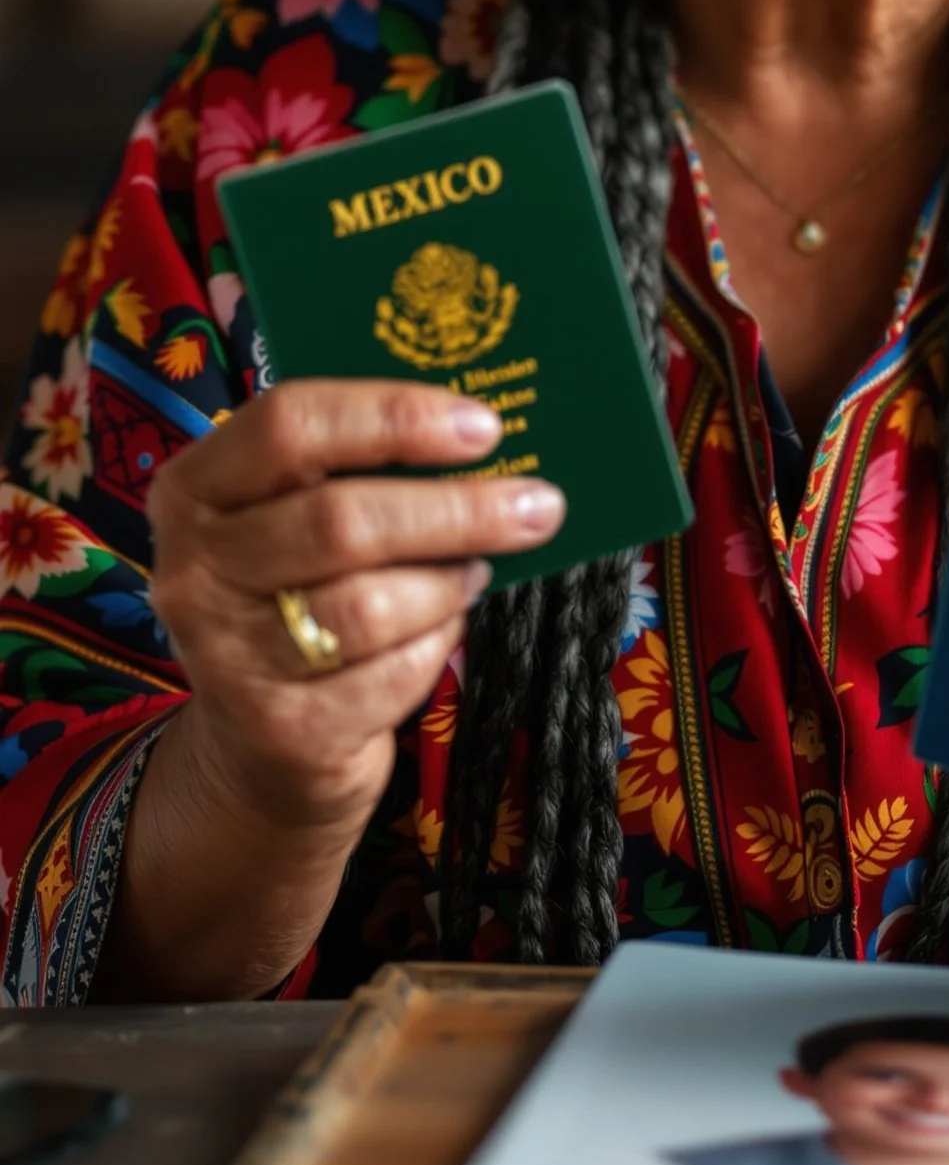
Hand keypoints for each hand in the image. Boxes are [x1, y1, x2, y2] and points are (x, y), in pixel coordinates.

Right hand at [146, 381, 565, 845]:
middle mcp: (194, 570)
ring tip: (475, 572)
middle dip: (455, 509)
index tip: (483, 426)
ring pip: (370, 605)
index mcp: (195, 489)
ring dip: (447, 585)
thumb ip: (358, 473)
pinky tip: (440, 633)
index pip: (289, 425)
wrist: (256, 748)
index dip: (393, 417)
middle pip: (339, 520)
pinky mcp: (279, 729)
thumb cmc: (297, 600)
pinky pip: (390, 674)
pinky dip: (434, 648)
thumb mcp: (293, 522)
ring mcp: (228, 656)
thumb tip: (483, 438)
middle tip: (537, 505)